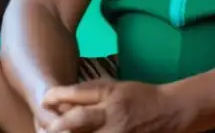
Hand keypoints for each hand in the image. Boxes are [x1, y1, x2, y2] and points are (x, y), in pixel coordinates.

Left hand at [42, 80, 189, 132]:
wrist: (170, 111)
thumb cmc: (139, 96)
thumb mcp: (115, 86)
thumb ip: (89, 92)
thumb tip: (61, 98)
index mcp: (110, 95)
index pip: (79, 95)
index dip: (58, 97)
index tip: (43, 100)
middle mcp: (113, 115)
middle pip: (78, 121)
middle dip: (57, 126)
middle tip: (43, 129)